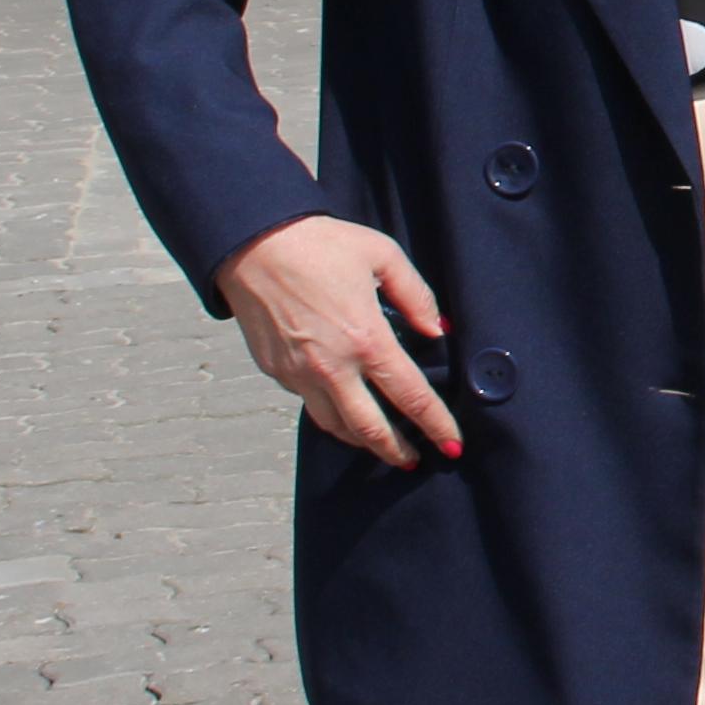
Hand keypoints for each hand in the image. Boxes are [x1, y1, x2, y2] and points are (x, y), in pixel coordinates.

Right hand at [216, 215, 462, 466]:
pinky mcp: (276, 372)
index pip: (412, 397)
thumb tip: (437, 330)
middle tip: (414, 460)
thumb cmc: (319, 244)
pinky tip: (343, 407)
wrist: (252, 243)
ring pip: (336, 426)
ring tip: (381, 443)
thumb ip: (416, 296)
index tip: (452, 443)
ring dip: (362, 440)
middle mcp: (332, 366)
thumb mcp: (381, 256)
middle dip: (397, 452)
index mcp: (366, 339)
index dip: (436, 425)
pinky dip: (331, 413)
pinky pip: (309, 403)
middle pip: (371, 429)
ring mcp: (300, 374)